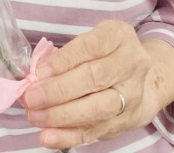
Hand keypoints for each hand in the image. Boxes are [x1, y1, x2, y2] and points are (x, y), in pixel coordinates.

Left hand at [24, 21, 154, 148]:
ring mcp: (132, 95)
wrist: (142, 78)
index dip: (63, 60)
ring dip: (61, 115)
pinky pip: (96, 131)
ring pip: (97, 109)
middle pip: (94, 78)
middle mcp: (131, 64)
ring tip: (35, 116)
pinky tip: (48, 137)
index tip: (39, 72)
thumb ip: (68, 54)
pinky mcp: (127, 120)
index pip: (90, 47)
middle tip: (31, 97)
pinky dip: (69, 136)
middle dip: (58, 90)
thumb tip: (37, 75)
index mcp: (119, 36)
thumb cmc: (107, 53)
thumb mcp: (92, 40)